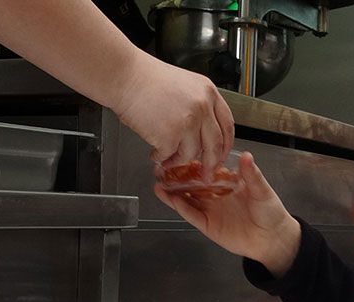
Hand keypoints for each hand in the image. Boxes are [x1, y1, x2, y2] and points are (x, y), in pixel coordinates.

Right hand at [112, 55, 234, 173]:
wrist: (125, 76)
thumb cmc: (146, 79)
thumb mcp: (184, 84)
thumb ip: (199, 105)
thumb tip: (202, 132)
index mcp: (208, 92)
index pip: (227, 124)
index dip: (226, 145)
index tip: (222, 155)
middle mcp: (202, 106)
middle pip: (215, 144)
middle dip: (211, 164)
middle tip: (206, 174)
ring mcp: (188, 121)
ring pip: (191, 153)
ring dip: (178, 160)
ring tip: (167, 158)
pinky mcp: (170, 134)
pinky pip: (169, 155)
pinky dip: (160, 157)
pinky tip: (155, 152)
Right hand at [154, 151, 300, 275]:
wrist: (272, 239)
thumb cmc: (270, 213)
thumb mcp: (262, 190)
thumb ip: (251, 174)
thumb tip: (246, 156)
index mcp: (227, 182)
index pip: (206, 170)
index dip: (192, 162)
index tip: (180, 153)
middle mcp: (215, 195)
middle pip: (191, 184)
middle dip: (175, 176)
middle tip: (161, 167)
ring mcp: (210, 210)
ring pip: (187, 199)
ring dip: (172, 192)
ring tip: (158, 182)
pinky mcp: (208, 225)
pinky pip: (192, 215)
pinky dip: (182, 207)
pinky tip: (172, 199)